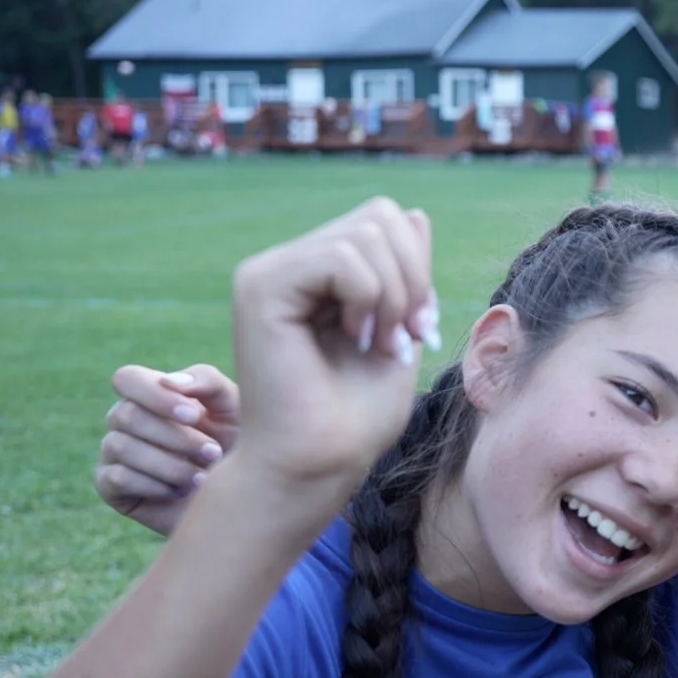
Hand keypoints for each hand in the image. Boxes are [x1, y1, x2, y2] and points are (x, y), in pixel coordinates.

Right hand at [95, 365, 241, 536]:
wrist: (239, 500)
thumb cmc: (237, 446)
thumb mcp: (232, 408)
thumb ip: (207, 381)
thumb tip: (169, 381)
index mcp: (150, 395)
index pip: (128, 379)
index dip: (157, 396)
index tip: (194, 415)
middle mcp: (125, 420)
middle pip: (126, 414)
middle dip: (176, 437)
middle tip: (213, 453)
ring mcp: (113, 453)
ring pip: (121, 446)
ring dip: (169, 464)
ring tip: (202, 477)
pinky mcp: (109, 487)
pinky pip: (118, 478)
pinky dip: (154, 486)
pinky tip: (180, 491)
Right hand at [222, 198, 439, 502]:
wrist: (319, 463)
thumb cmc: (356, 416)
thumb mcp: (400, 330)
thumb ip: (405, 275)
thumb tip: (413, 214)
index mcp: (317, 273)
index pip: (385, 219)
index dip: (419, 267)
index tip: (417, 328)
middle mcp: (287, 264)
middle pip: (380, 216)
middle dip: (413, 279)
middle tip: (402, 339)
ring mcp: (268, 272)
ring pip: (365, 234)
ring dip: (394, 296)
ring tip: (378, 345)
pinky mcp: (258, 287)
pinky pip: (340, 258)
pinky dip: (369, 298)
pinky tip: (354, 337)